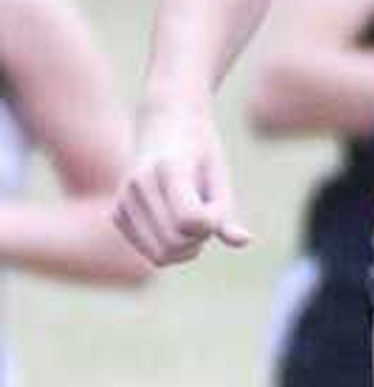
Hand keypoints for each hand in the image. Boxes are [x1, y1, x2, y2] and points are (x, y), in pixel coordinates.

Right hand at [115, 100, 245, 266]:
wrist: (163, 129)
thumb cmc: (200, 156)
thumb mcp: (219, 179)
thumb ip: (227, 214)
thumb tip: (244, 242)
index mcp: (169, 169)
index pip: (191, 221)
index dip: (212, 223)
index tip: (216, 204)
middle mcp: (139, 184)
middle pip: (175, 245)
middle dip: (199, 239)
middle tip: (206, 213)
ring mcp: (123, 200)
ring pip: (160, 257)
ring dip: (185, 248)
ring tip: (190, 219)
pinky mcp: (116, 214)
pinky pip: (151, 253)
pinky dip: (169, 247)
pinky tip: (173, 222)